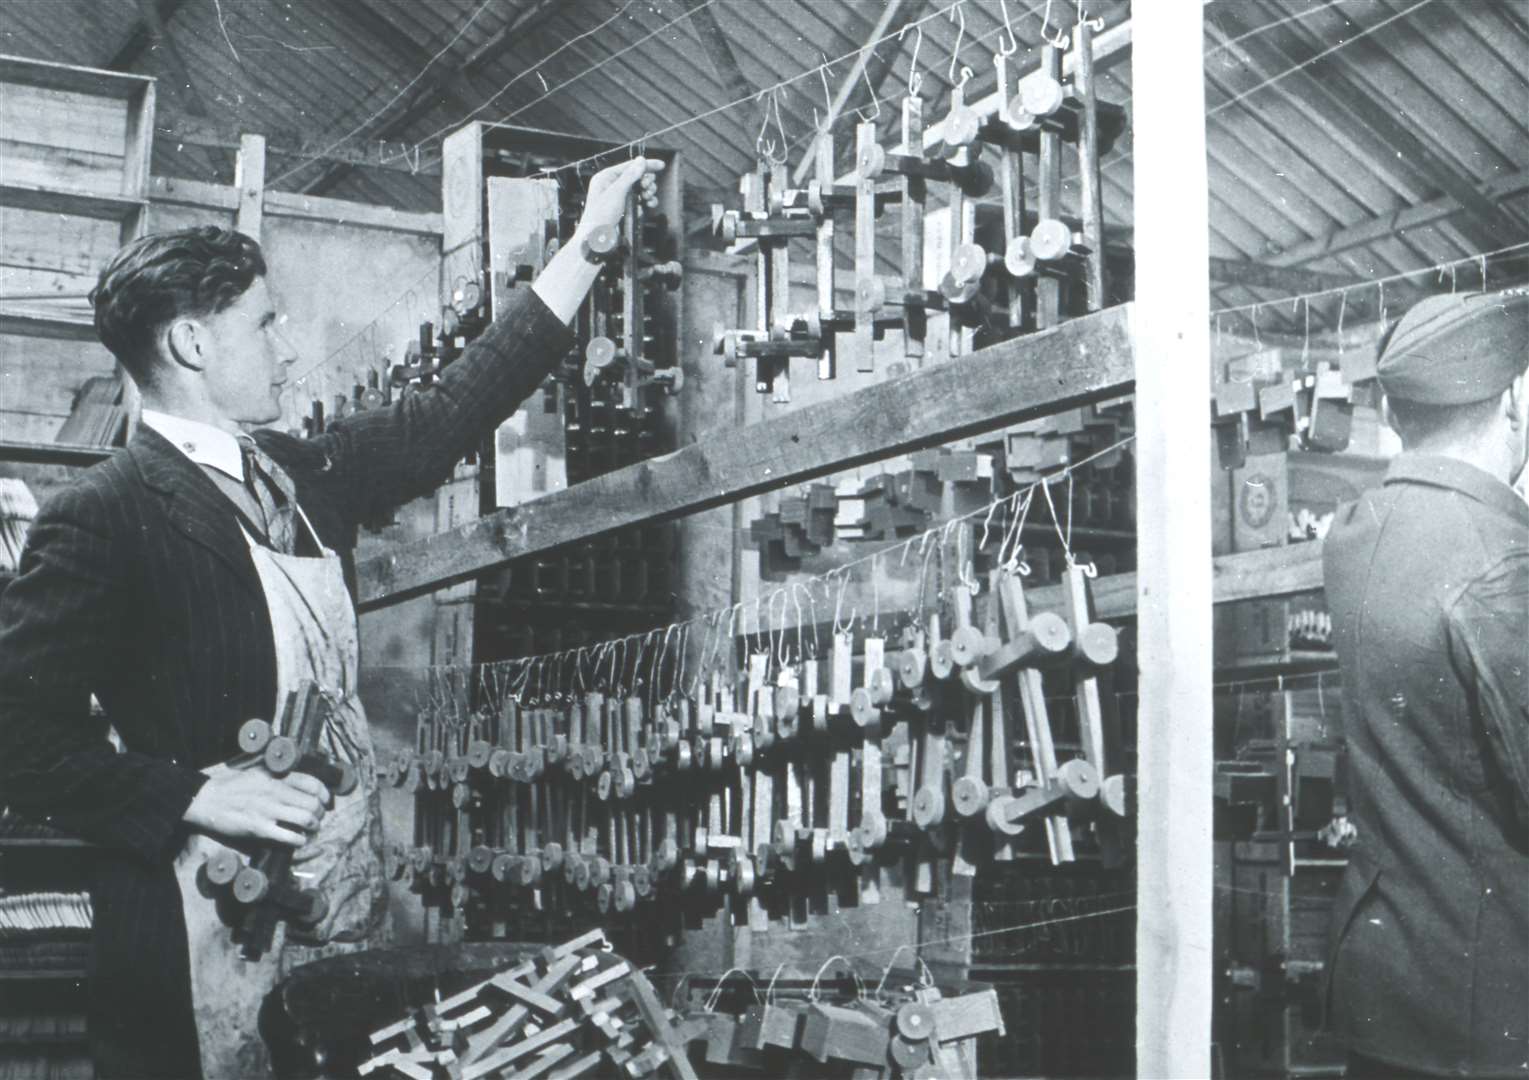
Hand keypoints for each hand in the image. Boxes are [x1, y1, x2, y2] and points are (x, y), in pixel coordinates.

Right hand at [184, 768, 331, 846]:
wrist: (204, 799)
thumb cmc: (230, 785)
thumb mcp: (257, 771)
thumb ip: (278, 774)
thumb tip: (300, 780)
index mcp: (275, 777)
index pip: (312, 783)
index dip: (325, 794)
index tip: (326, 801)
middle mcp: (275, 792)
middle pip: (313, 803)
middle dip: (320, 813)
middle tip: (318, 818)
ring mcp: (267, 811)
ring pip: (305, 819)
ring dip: (313, 826)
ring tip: (311, 829)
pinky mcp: (258, 829)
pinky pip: (288, 837)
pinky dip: (299, 840)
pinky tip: (299, 840)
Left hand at [577, 157, 662, 236]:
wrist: (596, 239)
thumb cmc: (600, 216)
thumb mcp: (616, 192)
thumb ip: (630, 176)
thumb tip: (641, 161)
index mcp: (606, 177)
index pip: (629, 166)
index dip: (646, 165)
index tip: (661, 165)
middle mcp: (612, 185)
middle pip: (636, 177)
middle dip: (646, 181)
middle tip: (648, 188)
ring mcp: (618, 198)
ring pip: (639, 189)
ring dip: (648, 192)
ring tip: (649, 197)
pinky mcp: (623, 209)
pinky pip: (638, 201)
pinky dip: (646, 202)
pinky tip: (649, 204)